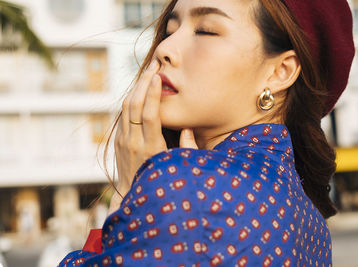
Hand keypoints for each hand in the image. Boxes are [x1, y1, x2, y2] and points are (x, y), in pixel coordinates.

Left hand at [108, 58, 197, 214]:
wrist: (130, 194)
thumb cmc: (158, 179)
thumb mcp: (175, 166)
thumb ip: (185, 148)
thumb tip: (188, 127)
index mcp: (151, 147)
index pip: (149, 114)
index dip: (152, 94)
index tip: (158, 77)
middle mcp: (134, 141)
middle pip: (135, 105)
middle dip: (144, 82)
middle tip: (155, 65)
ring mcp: (123, 140)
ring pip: (126, 107)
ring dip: (136, 87)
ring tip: (148, 72)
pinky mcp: (117, 140)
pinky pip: (123, 114)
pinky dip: (132, 98)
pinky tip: (140, 89)